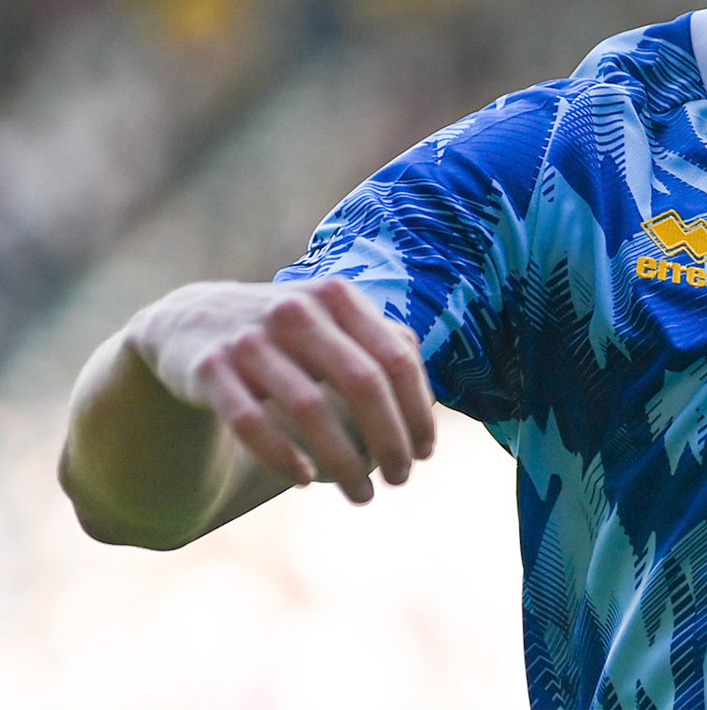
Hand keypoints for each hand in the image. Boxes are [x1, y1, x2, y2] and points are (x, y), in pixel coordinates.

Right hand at [128, 277, 435, 503]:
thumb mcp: (333, 320)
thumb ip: (382, 347)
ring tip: (361, 495)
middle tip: (400, 480)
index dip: (417, 411)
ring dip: (343, 461)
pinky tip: (305, 480)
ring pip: (309, 408)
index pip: (396, 358)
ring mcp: (249, 339)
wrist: (189, 321)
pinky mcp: (208, 370)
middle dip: (390, 440)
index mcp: (337, 297)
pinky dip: (283, 457)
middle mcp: (296, 311)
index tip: (425, 453)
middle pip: (362, 383)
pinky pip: (251, 422)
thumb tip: (431, 406)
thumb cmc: (285, 333)